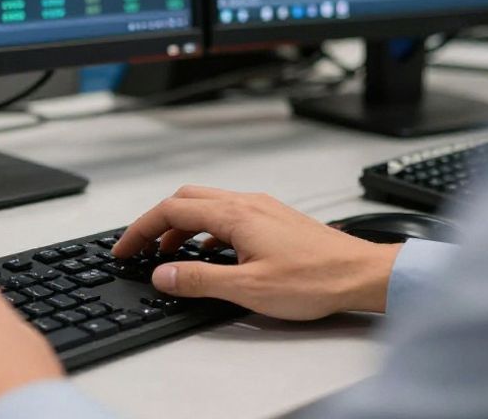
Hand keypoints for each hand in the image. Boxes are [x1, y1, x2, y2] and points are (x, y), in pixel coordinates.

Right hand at [113, 187, 401, 320]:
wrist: (362, 275)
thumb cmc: (315, 279)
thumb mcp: (248, 288)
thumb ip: (199, 280)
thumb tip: (162, 274)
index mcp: (234, 214)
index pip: (170, 210)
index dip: (141, 229)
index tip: (125, 248)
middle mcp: (246, 203)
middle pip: (185, 199)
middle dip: (157, 222)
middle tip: (142, 247)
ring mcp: (262, 208)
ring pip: (207, 205)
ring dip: (182, 225)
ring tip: (170, 253)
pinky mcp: (275, 219)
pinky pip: (227, 213)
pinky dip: (206, 229)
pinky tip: (211, 253)